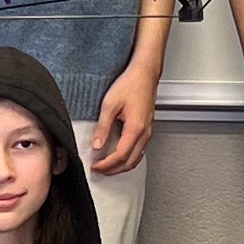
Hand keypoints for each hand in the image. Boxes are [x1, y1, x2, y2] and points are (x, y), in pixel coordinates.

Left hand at [87, 56, 156, 176]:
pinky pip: (140, 150)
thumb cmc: (131, 84)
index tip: (95, 166)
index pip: (120, 155)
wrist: (145, 73)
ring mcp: (148, 131)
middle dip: (114, 170)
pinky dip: (129, 158)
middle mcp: (145, 133)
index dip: (106, 164)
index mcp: (136, 128)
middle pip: (130, 162)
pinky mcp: (148, 128)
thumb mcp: (110, 104)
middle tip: (99, 170)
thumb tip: (97, 144)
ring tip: (108, 166)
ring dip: (122, 166)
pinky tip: (120, 155)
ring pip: (137, 158)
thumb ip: (103, 127)